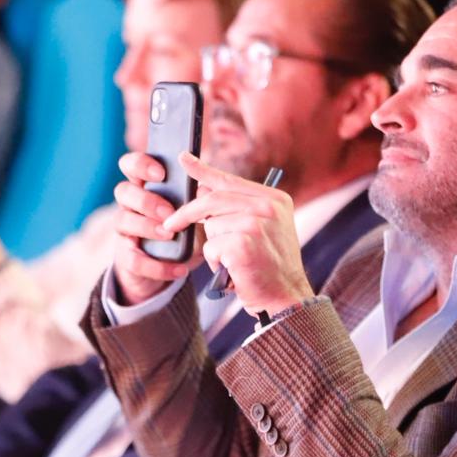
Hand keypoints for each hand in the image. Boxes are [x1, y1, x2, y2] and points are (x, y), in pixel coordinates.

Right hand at [111, 151, 197, 304]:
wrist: (168, 268)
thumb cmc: (182, 232)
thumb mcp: (192, 215)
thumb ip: (197, 202)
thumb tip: (206, 189)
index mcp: (145, 187)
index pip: (131, 165)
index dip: (141, 164)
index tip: (162, 173)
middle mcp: (130, 206)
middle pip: (123, 191)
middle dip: (146, 200)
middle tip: (168, 211)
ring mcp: (125, 232)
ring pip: (123, 221)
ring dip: (147, 227)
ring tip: (170, 235)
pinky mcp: (127, 258)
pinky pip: (134, 260)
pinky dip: (158, 266)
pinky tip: (180, 269)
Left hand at [161, 152, 310, 316]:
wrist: (286, 298)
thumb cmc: (269, 266)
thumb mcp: (263, 230)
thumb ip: (239, 209)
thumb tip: (202, 190)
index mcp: (274, 199)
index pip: (229, 180)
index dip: (203, 170)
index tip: (183, 158)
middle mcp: (268, 207)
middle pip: (212, 200)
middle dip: (187, 214)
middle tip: (170, 225)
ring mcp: (256, 224)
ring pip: (211, 226)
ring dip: (214, 247)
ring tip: (233, 260)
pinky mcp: (243, 244)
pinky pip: (211, 247)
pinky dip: (215, 262)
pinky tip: (233, 271)